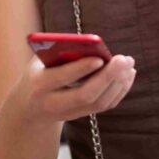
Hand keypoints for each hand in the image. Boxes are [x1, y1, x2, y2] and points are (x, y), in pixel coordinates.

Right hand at [20, 54, 135, 123]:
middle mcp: (54, 103)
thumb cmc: (38, 74)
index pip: (62, 78)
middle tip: (124, 59)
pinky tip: (128, 74)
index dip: (81, 68)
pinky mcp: (83, 116)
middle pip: (85, 95)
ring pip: (99, 103)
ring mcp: (70, 113)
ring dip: (118, 83)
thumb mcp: (40, 61)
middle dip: (107, 77)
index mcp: (40, 84)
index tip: (100, 57)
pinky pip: (105, 106)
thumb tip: (87, 42)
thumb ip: (58, 51)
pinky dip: (120, 90)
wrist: (29, 109)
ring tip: (129, 63)